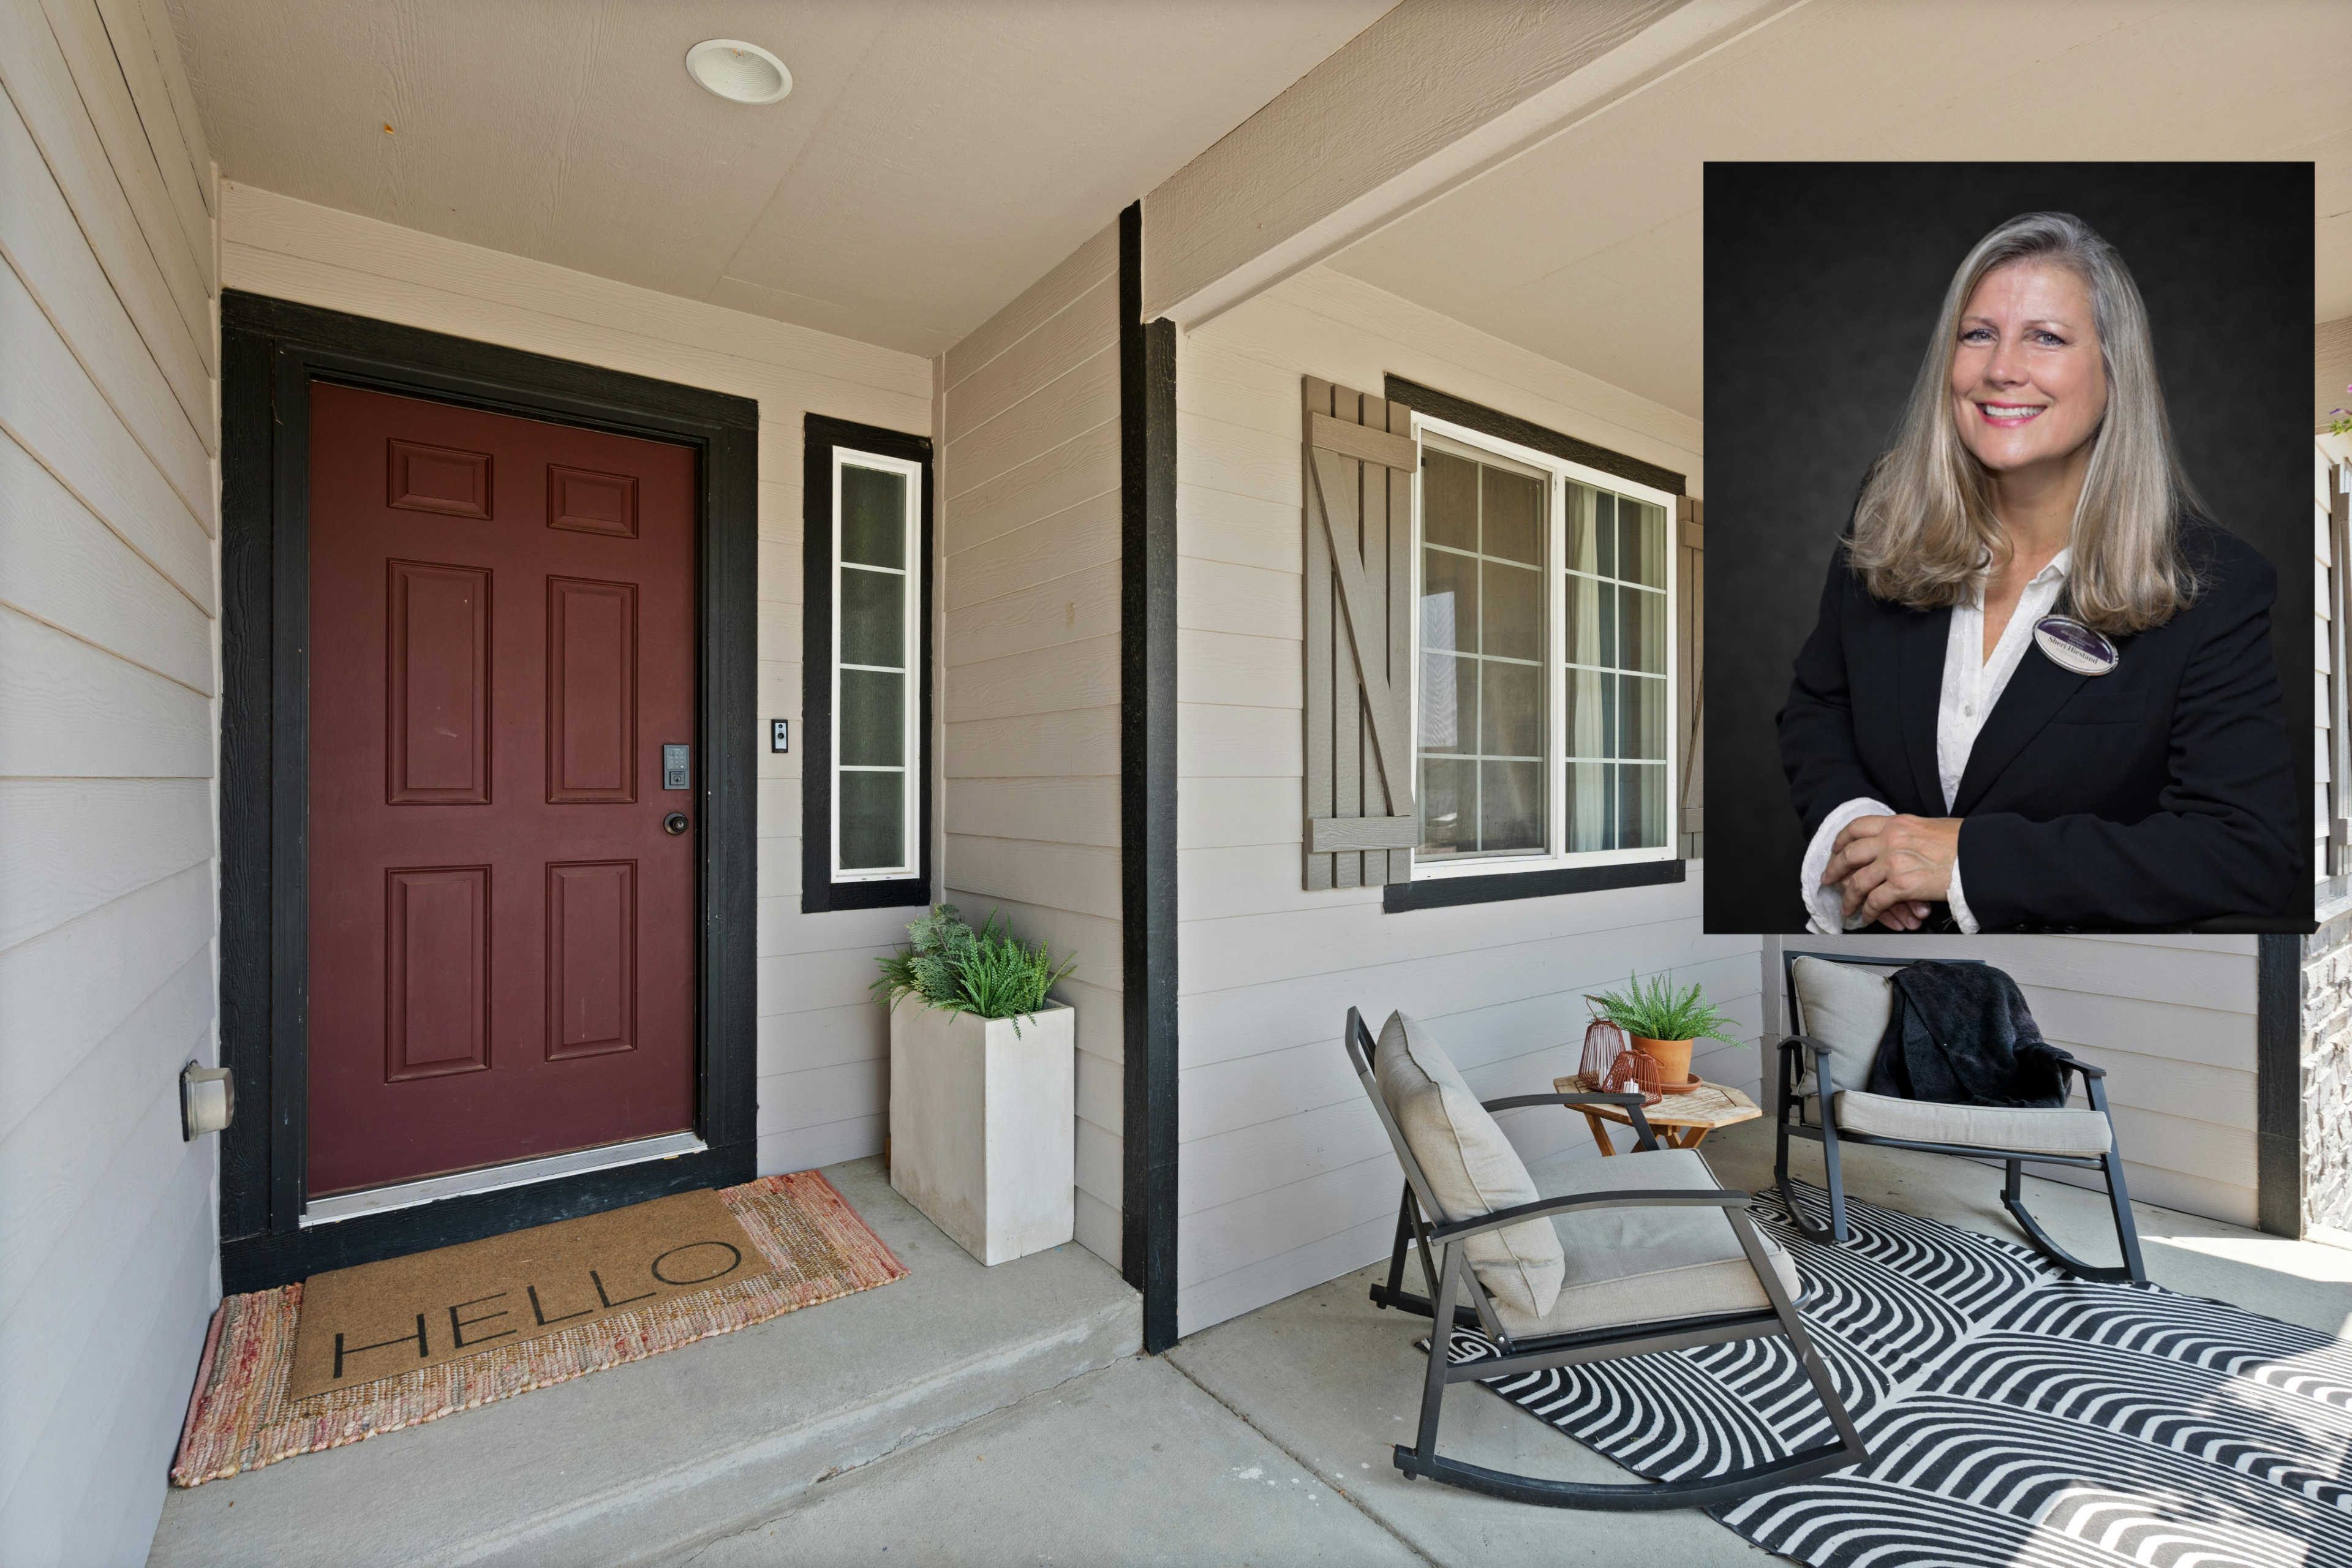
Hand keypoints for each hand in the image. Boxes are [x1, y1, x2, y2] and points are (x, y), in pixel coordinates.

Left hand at [1821, 814, 1960, 930]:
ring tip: (1847, 907)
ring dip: (1848, 898)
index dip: (1841, 841)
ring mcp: (1894, 862)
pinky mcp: (1902, 885)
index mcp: (1897, 823)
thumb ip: (1908, 834)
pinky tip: (1866, 917)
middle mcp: (1890, 840)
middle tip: (1829, 879)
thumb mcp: (1931, 827)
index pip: (1857, 827)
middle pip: (1849, 855)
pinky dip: (1867, 912)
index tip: (1836, 850)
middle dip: (1835, 869)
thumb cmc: (1965, 843)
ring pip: (1857, 882)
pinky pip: (1874, 902)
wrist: (1982, 855)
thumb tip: (1900, 842)